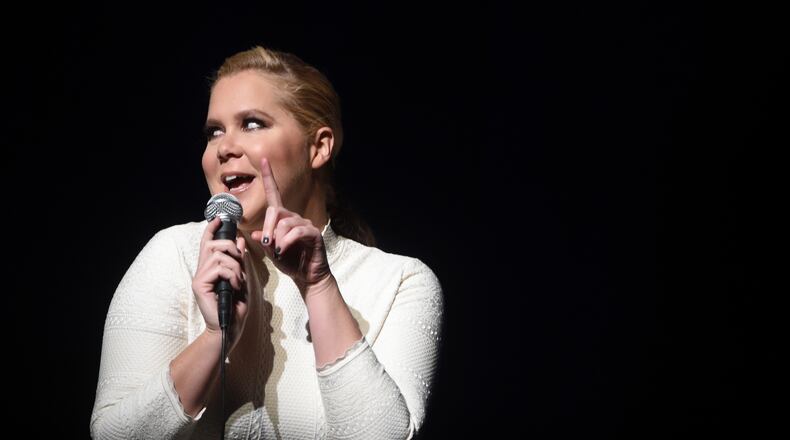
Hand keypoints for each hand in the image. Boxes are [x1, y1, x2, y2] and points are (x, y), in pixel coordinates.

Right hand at [192, 217, 248, 346]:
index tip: (220, 218)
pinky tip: (236, 286)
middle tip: (239, 263)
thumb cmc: (236, 306)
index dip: (212, 229)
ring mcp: (199, 277)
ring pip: (218, 255)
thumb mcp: (242, 279)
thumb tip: (240, 240)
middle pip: (213, 244)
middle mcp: (202, 270)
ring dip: (235, 266)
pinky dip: (233, 274)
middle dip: (230, 247)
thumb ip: (239, 261)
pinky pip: (219, 268)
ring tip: (239, 280)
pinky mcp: (200, 284)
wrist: (230, 327)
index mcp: (211, 268)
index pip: (208, 242)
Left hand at [250, 157, 332, 292]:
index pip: (275, 195)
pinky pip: (297, 232)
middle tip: (267, 244)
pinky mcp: (313, 233)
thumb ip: (265, 241)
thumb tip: (257, 233)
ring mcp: (305, 224)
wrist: (307, 277)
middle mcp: (294, 218)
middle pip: (275, 211)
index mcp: (283, 219)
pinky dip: (287, 241)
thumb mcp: (272, 252)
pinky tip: (284, 250)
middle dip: (268, 228)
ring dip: (278, 239)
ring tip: (278, 252)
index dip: (269, 177)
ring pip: (285, 223)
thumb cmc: (290, 262)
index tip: (263, 160)